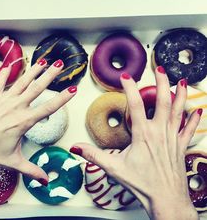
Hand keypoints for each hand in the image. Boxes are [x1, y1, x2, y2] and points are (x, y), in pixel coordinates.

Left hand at [0, 59, 75, 185]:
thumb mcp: (13, 162)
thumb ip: (31, 170)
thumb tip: (46, 180)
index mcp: (24, 121)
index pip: (49, 108)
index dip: (62, 98)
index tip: (73, 89)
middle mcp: (16, 107)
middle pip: (37, 88)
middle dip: (51, 75)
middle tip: (60, 65)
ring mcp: (3, 100)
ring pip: (22, 81)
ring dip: (34, 70)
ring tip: (43, 61)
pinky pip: (0, 82)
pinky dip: (5, 73)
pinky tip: (10, 65)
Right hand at [70, 66, 199, 219]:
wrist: (166, 200)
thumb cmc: (142, 184)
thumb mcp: (113, 168)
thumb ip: (94, 155)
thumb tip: (76, 147)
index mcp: (143, 134)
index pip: (136, 104)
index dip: (130, 88)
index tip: (126, 77)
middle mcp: (160, 132)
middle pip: (163, 101)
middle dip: (162, 83)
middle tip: (161, 70)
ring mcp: (172, 138)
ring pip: (179, 111)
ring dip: (180, 95)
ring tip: (182, 81)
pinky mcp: (181, 146)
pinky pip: (189, 129)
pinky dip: (194, 119)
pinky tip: (198, 110)